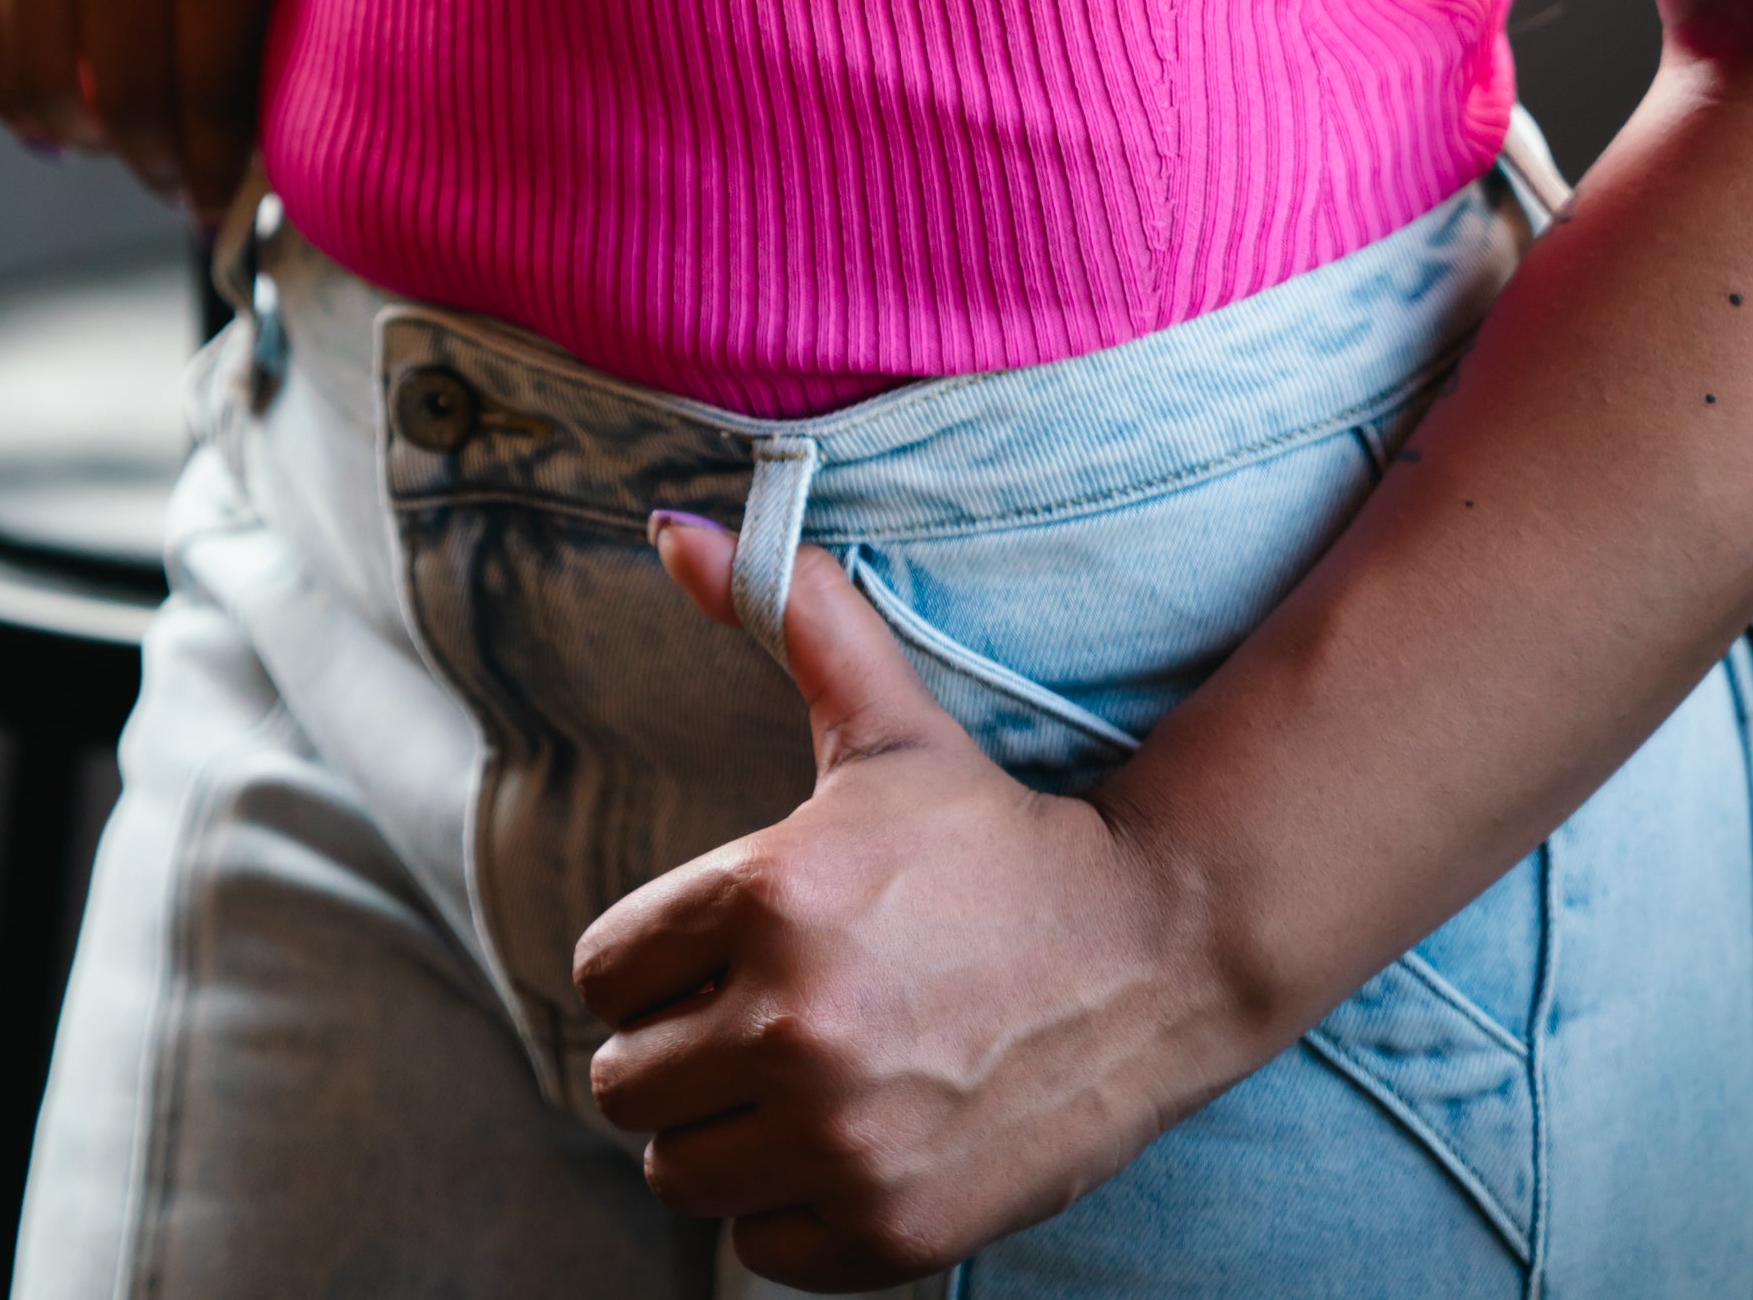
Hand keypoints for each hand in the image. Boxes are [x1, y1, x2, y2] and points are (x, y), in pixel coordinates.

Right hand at [0, 0, 302, 219]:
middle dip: (163, 165)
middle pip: (123, 93)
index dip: (225, 156)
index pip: (209, 75)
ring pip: (35, 71)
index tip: (245, 188)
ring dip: (81, 137)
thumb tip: (327, 26)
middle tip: (195, 190)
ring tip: (123, 155)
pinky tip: (40, 113)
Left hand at [577, 520, 1230, 1291]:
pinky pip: (759, 1246)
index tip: (723, 952)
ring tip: (803, 1077)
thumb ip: (778, 609)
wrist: (1149, 951)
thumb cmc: (995, 834)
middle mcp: (793, 1024)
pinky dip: (790, 1207)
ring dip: (725, 1133)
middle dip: (679, 1050)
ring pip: (679, 1172)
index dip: (655, 962)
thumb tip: (668, 524)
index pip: (604, 972)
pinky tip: (851, 1138)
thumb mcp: (887, 721)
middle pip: (625, 1083)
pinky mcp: (888, 1226)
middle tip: (760, 1018)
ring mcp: (841, 1136)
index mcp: (768, 896)